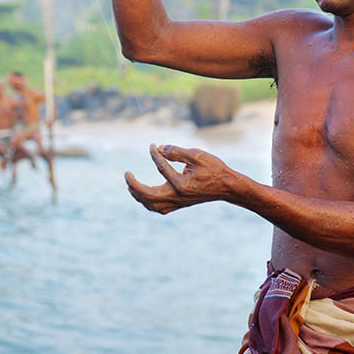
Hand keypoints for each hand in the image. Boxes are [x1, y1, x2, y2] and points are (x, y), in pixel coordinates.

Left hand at [124, 144, 239, 214]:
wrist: (227, 186)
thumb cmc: (214, 168)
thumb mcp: (197, 155)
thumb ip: (177, 151)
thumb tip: (160, 148)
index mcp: (181, 184)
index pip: (161, 168)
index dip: (155, 155)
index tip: (152, 145)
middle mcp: (177, 196)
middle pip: (147, 195)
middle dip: (134, 185)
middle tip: (126, 174)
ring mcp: (178, 203)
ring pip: (151, 205)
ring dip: (138, 196)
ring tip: (130, 185)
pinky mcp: (180, 205)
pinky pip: (159, 208)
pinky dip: (148, 202)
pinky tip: (145, 195)